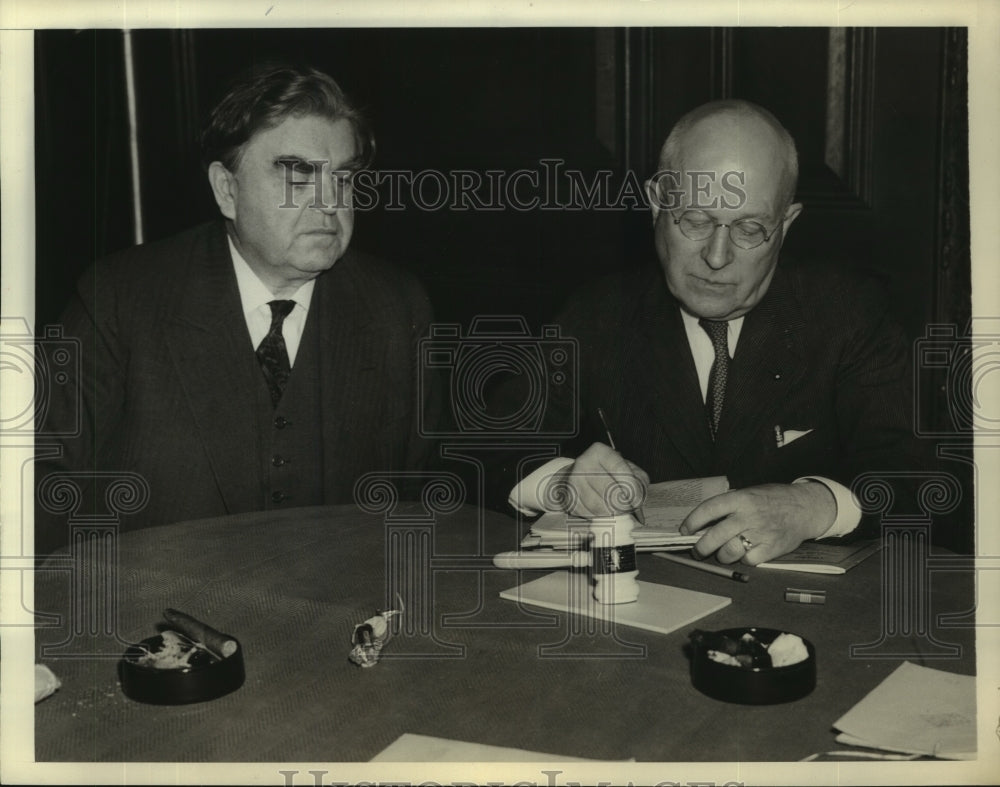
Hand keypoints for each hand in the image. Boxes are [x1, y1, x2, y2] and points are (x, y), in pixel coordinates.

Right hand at [546, 442, 648, 518]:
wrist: (575, 475)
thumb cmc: (606, 471)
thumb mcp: (625, 467)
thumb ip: (637, 479)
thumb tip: (637, 499)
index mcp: (600, 452)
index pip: (620, 469)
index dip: (632, 487)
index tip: (638, 499)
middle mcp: (584, 464)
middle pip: (609, 491)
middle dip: (624, 504)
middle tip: (629, 507)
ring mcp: (573, 482)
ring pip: (600, 506)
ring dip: (613, 512)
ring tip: (617, 509)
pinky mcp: (569, 499)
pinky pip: (590, 514)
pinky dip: (601, 516)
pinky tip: (603, 509)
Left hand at [679, 481, 835, 564]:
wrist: (805, 507)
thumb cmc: (771, 500)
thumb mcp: (749, 493)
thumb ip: (728, 506)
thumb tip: (702, 523)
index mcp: (741, 499)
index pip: (709, 509)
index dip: (693, 521)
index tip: (684, 530)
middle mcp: (749, 516)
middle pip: (714, 537)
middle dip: (700, 548)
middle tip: (697, 551)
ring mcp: (760, 534)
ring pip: (728, 553)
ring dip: (721, 555)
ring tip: (722, 552)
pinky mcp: (771, 549)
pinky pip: (748, 561)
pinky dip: (743, 560)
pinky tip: (745, 553)